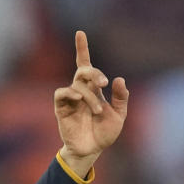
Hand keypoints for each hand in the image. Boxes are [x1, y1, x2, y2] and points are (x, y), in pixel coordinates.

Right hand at [54, 31, 127, 177]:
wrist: (92, 151)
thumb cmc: (104, 133)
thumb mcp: (119, 115)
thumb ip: (121, 97)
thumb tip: (119, 78)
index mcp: (94, 89)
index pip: (86, 64)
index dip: (82, 48)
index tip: (79, 33)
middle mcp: (81, 91)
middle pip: (83, 70)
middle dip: (93, 73)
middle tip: (104, 83)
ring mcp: (71, 100)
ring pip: (77, 85)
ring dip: (89, 96)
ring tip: (98, 111)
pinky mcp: (62, 109)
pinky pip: (61, 93)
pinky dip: (70, 93)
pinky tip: (79, 100)